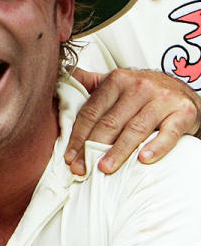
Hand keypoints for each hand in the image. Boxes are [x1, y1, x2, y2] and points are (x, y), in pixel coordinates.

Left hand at [65, 67, 200, 174]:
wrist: (184, 93)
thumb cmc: (144, 93)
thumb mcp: (118, 83)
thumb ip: (91, 83)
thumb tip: (60, 76)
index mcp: (117, 80)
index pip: (91, 112)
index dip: (78, 136)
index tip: (69, 157)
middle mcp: (140, 86)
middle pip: (110, 122)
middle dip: (92, 148)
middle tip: (81, 168)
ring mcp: (163, 99)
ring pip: (135, 129)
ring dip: (118, 151)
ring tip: (104, 168)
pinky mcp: (183, 112)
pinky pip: (168, 132)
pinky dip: (156, 147)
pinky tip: (143, 160)